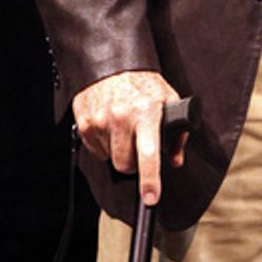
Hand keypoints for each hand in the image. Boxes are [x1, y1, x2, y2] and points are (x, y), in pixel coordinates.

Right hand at [72, 70, 186, 205]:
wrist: (113, 64)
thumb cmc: (143, 84)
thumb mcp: (169, 101)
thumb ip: (177, 134)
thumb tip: (175, 160)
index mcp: (146, 113)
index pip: (148, 154)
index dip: (150, 180)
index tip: (150, 198)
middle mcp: (121, 117)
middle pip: (123, 164)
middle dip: (131, 163)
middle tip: (136, 147)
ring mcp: (100, 120)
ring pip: (108, 158)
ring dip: (116, 151)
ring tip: (123, 129)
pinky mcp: (84, 121)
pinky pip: (94, 149)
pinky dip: (103, 143)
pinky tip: (110, 126)